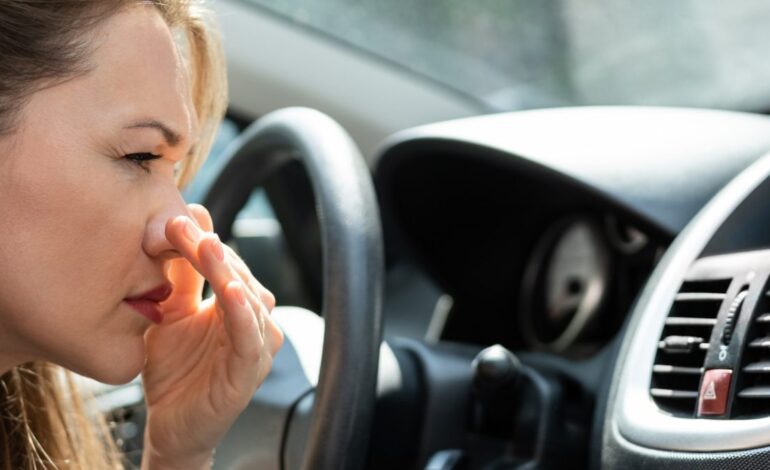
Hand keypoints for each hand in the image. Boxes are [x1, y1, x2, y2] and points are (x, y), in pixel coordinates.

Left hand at [140, 204, 283, 468]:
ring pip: (248, 299)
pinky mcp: (250, 371)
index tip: (177, 218)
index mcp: (237, 304)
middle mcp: (253, 320)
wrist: (169, 424)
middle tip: (184, 226)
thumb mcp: (171, 313)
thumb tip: (183, 219)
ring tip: (206, 246)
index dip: (202, 239)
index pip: (225, 262)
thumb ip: (179, 275)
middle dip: (211, 249)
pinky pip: (250, 339)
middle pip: (238, 274)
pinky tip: (233, 292)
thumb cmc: (174, 370)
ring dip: (227, 271)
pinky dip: (244, 313)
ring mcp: (256, 345)